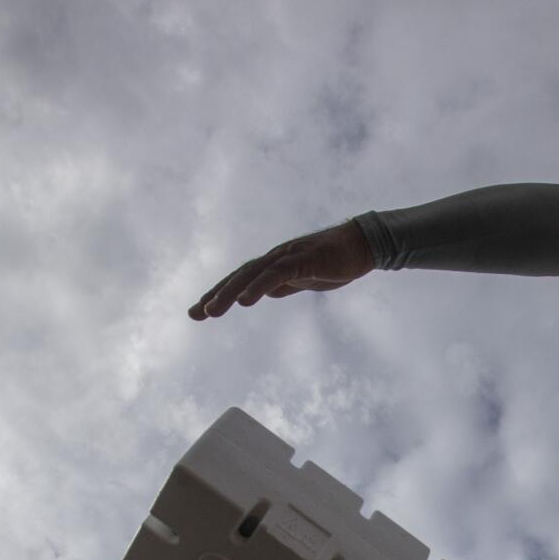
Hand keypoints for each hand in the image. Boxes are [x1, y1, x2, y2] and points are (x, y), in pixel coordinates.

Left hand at [187, 221, 373, 320]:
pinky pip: (277, 274)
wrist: (364, 245)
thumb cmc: (336, 260)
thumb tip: (265, 291)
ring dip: (229, 293)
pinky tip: (246, 301)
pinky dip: (259, 286)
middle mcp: (276, 258)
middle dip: (215, 294)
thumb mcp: (305, 278)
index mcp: (274, 265)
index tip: (199, 311)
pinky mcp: (304, 260)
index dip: (219, 293)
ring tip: (212, 311)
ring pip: (251, 274)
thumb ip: (285, 284)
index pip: (240, 279)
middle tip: (195, 314)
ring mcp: (289, 257)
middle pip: (238, 276)